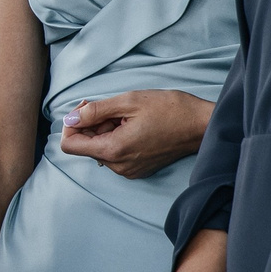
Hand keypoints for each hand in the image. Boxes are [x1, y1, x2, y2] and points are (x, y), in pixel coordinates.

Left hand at [59, 90, 212, 178]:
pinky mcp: (137, 168)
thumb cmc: (170, 110)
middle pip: (85, 145)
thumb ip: (94, 111)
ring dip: (105, 129)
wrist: (201, 125)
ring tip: (126, 114)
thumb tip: (70, 118)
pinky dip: (116, 136)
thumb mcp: (128, 101)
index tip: (86, 107)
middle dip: (91, 123)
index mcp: (114, 151)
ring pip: (100, 148)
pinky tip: (133, 124)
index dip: (72, 123)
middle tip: (110, 105)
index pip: (69, 145)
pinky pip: (114, 152)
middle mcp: (118, 166)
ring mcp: (129, 170)